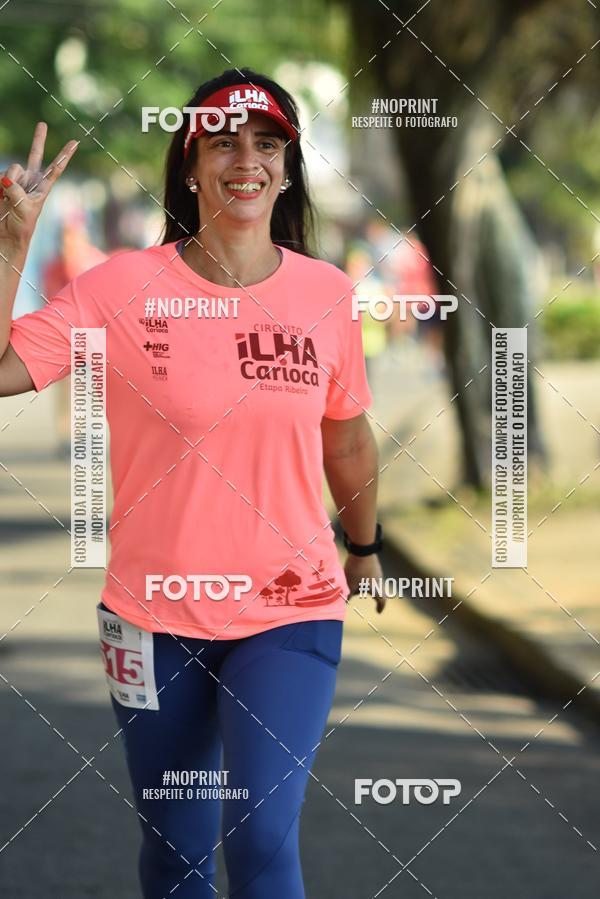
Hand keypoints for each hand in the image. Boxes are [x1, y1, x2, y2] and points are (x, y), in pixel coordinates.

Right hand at [0, 122, 77, 248]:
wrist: (7, 234)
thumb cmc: (21, 226)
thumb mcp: (24, 208)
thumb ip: (16, 191)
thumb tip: (5, 179)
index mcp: (43, 188)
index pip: (56, 168)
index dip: (64, 155)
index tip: (75, 142)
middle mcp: (30, 180)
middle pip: (35, 156)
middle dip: (38, 140)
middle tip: (43, 125)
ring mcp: (16, 180)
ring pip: (12, 169)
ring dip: (9, 183)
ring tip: (8, 198)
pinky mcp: (3, 183)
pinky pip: (0, 177)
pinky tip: (1, 197)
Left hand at [344, 552, 385, 613]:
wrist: (363, 547)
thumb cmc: (357, 570)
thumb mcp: (350, 584)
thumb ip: (347, 595)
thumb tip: (343, 604)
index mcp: (377, 588)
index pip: (382, 600)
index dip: (381, 607)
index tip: (378, 611)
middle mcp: (379, 579)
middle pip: (374, 590)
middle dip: (364, 593)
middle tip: (353, 593)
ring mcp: (376, 569)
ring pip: (369, 580)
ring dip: (361, 582)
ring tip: (349, 580)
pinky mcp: (371, 561)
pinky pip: (366, 571)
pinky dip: (360, 574)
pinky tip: (350, 570)